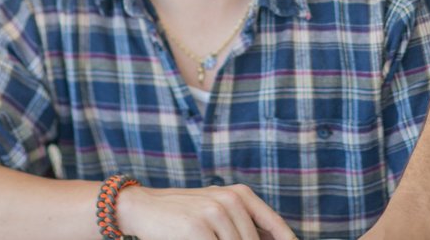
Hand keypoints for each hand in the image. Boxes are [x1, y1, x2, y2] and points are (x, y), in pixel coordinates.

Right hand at [115, 184, 296, 239]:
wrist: (142, 207)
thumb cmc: (182, 215)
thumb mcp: (216, 211)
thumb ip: (243, 224)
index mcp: (240, 194)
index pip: (274, 224)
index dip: (287, 239)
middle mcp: (231, 200)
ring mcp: (215, 212)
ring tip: (203, 238)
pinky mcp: (198, 227)